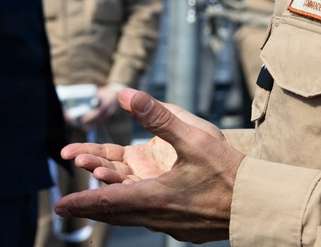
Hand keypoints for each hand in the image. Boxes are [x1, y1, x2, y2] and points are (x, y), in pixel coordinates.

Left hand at [54, 89, 244, 242]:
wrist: (261, 205)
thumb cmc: (230, 172)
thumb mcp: (194, 139)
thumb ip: (159, 116)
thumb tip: (129, 94)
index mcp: (155, 198)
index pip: (108, 202)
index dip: (82, 202)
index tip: (60, 206)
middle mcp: (159, 216)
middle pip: (115, 213)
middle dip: (89, 207)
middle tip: (66, 207)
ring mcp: (172, 224)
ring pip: (131, 216)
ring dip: (110, 206)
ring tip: (93, 202)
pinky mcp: (183, 226)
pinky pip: (149, 218)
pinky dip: (133, 210)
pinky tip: (134, 205)